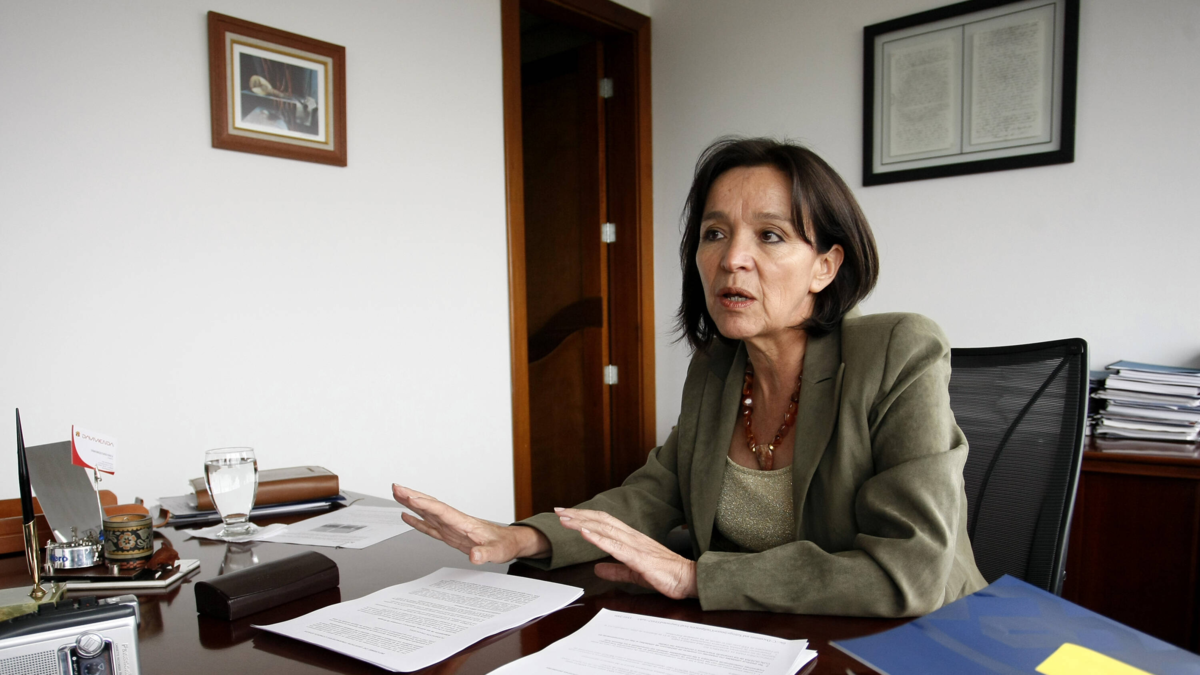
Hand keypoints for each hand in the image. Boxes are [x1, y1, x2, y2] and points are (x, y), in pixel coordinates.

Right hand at [391, 484, 548, 563]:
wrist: (509, 542)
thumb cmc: (505, 545)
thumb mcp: (498, 552)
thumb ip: (486, 554)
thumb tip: (475, 556)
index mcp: (464, 524)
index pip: (442, 511)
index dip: (425, 505)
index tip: (411, 498)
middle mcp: (455, 522)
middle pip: (431, 506)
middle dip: (413, 496)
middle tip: (396, 487)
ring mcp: (451, 527)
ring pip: (427, 512)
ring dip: (412, 503)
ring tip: (396, 493)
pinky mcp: (449, 534)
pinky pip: (429, 526)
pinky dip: (417, 521)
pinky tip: (407, 515)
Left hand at [554, 507, 696, 599]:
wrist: (689, 578)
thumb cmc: (666, 574)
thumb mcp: (633, 572)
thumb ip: (615, 569)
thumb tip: (597, 568)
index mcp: (631, 538)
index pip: (604, 522)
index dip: (585, 517)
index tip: (567, 515)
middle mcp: (632, 536)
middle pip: (601, 520)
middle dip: (578, 515)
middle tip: (558, 511)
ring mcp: (635, 545)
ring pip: (605, 529)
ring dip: (583, 523)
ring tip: (566, 520)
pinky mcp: (639, 558)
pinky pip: (615, 546)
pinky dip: (598, 538)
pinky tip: (585, 534)